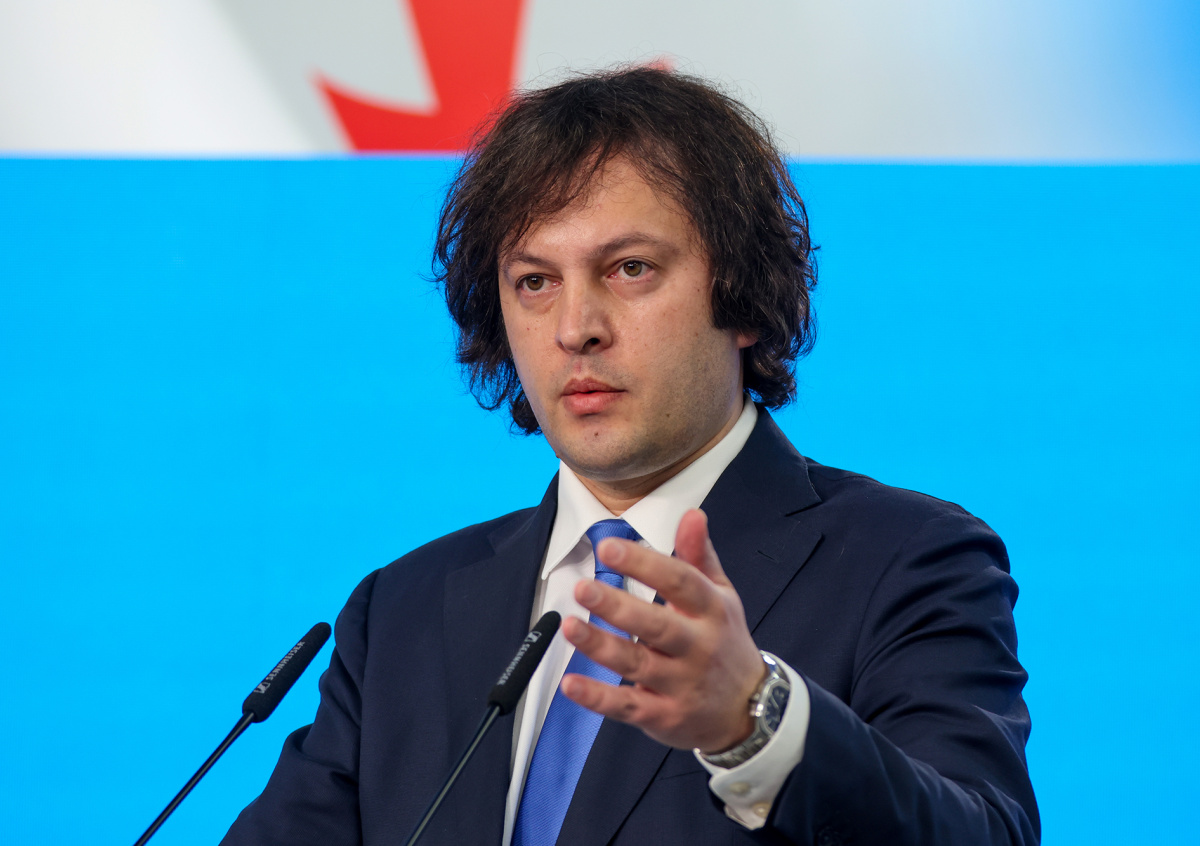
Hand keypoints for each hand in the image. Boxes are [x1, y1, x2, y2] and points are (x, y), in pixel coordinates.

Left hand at [560, 508, 767, 752]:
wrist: (751, 711)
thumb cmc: (726, 643)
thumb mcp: (722, 597)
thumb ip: (699, 556)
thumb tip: (692, 514)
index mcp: (711, 611)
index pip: (679, 582)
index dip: (644, 563)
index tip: (608, 547)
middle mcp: (698, 647)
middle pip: (657, 625)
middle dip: (618, 607)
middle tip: (582, 589)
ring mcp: (680, 684)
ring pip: (637, 664)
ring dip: (601, 646)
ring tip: (569, 626)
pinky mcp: (663, 716)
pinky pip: (626, 707)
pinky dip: (598, 698)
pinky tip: (571, 683)